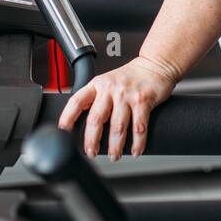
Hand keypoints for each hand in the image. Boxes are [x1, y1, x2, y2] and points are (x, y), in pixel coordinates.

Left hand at [57, 56, 180, 160]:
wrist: (156, 65)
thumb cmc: (132, 77)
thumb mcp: (108, 81)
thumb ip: (96, 97)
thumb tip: (84, 122)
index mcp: (98, 84)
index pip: (77, 100)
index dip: (68, 116)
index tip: (64, 130)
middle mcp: (111, 89)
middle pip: (96, 118)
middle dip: (92, 140)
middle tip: (91, 152)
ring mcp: (127, 95)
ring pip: (117, 126)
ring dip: (115, 146)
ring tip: (114, 156)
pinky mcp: (143, 101)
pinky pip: (139, 127)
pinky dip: (137, 143)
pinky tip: (136, 151)